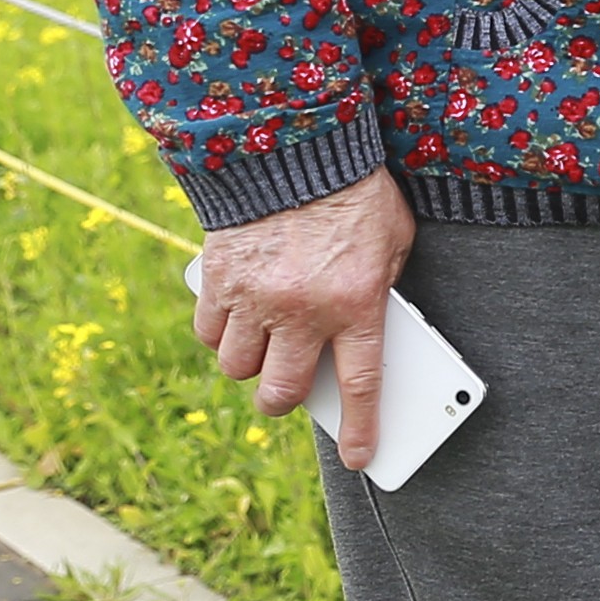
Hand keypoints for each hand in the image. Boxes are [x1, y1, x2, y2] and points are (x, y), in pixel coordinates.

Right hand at [189, 171, 412, 471]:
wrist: (290, 141)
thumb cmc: (353, 192)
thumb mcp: (392, 243)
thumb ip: (379, 290)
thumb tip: (365, 333)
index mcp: (355, 302)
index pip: (360, 384)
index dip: (359, 428)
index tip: (359, 458)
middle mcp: (301, 309)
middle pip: (280, 391)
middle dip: (282, 400)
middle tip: (286, 389)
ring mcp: (253, 297)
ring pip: (236, 367)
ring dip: (249, 364)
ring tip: (262, 342)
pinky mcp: (216, 279)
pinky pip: (207, 332)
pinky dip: (218, 332)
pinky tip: (235, 315)